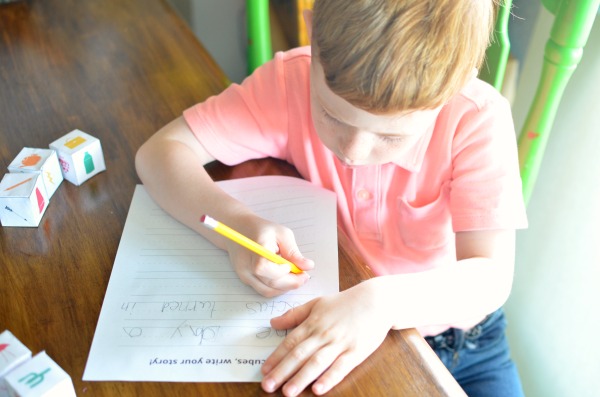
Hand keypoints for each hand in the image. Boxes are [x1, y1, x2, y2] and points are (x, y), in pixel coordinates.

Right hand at [225, 217, 313, 296]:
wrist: (238, 230)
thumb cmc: (261, 229)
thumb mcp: (281, 233)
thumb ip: (293, 251)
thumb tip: (308, 266)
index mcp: (255, 250)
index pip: (268, 269)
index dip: (284, 272)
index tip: (297, 268)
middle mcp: (246, 266)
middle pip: (270, 284)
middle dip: (291, 283)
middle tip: (304, 277)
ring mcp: (244, 274)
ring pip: (267, 291)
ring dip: (284, 288)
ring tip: (295, 278)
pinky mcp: (245, 279)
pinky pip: (263, 290)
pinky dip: (276, 288)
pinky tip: (285, 279)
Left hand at [261, 279, 392, 395]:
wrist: (377, 301)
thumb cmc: (345, 303)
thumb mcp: (317, 303)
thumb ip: (295, 315)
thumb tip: (273, 322)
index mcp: (313, 322)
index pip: (290, 342)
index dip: (276, 357)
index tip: (264, 370)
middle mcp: (324, 334)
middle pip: (299, 354)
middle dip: (282, 371)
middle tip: (267, 385)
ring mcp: (340, 343)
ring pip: (317, 363)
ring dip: (301, 378)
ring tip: (287, 392)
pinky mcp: (356, 352)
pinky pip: (341, 367)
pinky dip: (329, 378)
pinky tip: (318, 389)